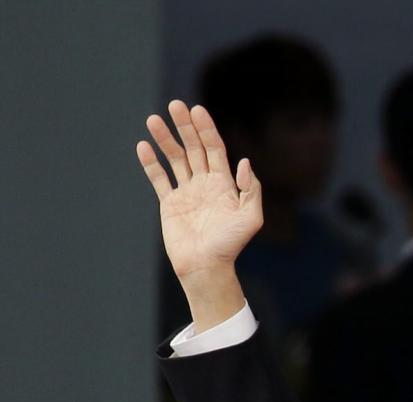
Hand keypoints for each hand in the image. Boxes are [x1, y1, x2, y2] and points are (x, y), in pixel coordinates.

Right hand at [136, 101, 260, 325]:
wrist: (206, 266)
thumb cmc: (231, 245)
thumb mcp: (251, 218)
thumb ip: (250, 189)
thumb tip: (244, 162)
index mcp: (225, 184)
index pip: (214, 149)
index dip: (206, 129)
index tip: (196, 110)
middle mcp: (205, 184)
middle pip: (194, 148)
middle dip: (185, 127)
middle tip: (175, 105)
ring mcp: (187, 192)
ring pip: (175, 159)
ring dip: (165, 139)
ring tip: (153, 120)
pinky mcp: (170, 203)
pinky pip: (159, 179)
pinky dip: (151, 163)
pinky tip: (144, 146)